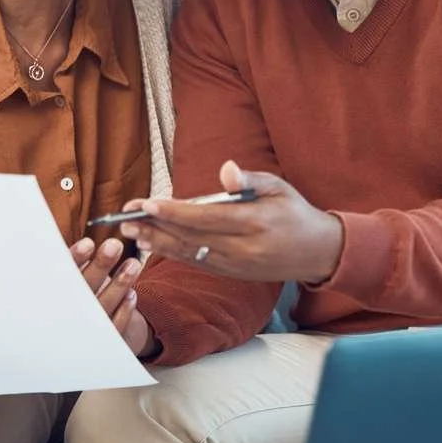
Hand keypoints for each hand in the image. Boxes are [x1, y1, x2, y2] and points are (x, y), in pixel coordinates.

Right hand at [70, 236, 153, 355]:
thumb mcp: (67, 277)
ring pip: (101, 307)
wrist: (75, 338)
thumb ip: (70, 260)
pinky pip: (113, 328)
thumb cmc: (73, 294)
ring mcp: (83, 330)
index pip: (61, 275)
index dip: (75, 259)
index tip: (89, 243)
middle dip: (99, 267)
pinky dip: (124, 311)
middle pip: (83, 289)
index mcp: (53, 292)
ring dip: (119, 285)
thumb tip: (74, 232)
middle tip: (114, 245)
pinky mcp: (101, 341)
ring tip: (134, 264)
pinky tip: (133, 294)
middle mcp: (65, 313)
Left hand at [118, 161, 343, 284]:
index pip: (207, 218)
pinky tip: (152, 244)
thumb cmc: (295, 212)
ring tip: (130, 231)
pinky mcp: (231, 273)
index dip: (175, 212)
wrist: (316, 252)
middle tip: (125, 217)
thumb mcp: (278, 187)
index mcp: (255, 223)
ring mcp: (235, 265)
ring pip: (189, 253)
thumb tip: (226, 169)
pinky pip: (196, 262)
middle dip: (156, 226)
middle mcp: (242, 249)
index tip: (149, 203)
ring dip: (157, 242)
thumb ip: (249, 179)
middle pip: (191, 238)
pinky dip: (172, 253)